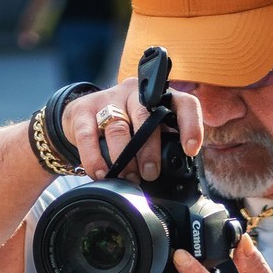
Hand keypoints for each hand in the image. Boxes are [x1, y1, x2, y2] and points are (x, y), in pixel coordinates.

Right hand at [61, 80, 203, 183]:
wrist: (81, 117)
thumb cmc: (124, 129)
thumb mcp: (147, 132)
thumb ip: (162, 145)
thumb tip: (175, 176)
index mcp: (159, 98)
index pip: (183, 103)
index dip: (190, 125)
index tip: (191, 150)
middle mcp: (135, 93)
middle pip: (146, 117)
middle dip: (149, 150)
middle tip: (150, 174)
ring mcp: (108, 99)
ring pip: (118, 128)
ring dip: (124, 159)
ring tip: (128, 179)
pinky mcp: (83, 110)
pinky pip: (89, 137)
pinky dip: (95, 160)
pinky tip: (102, 174)